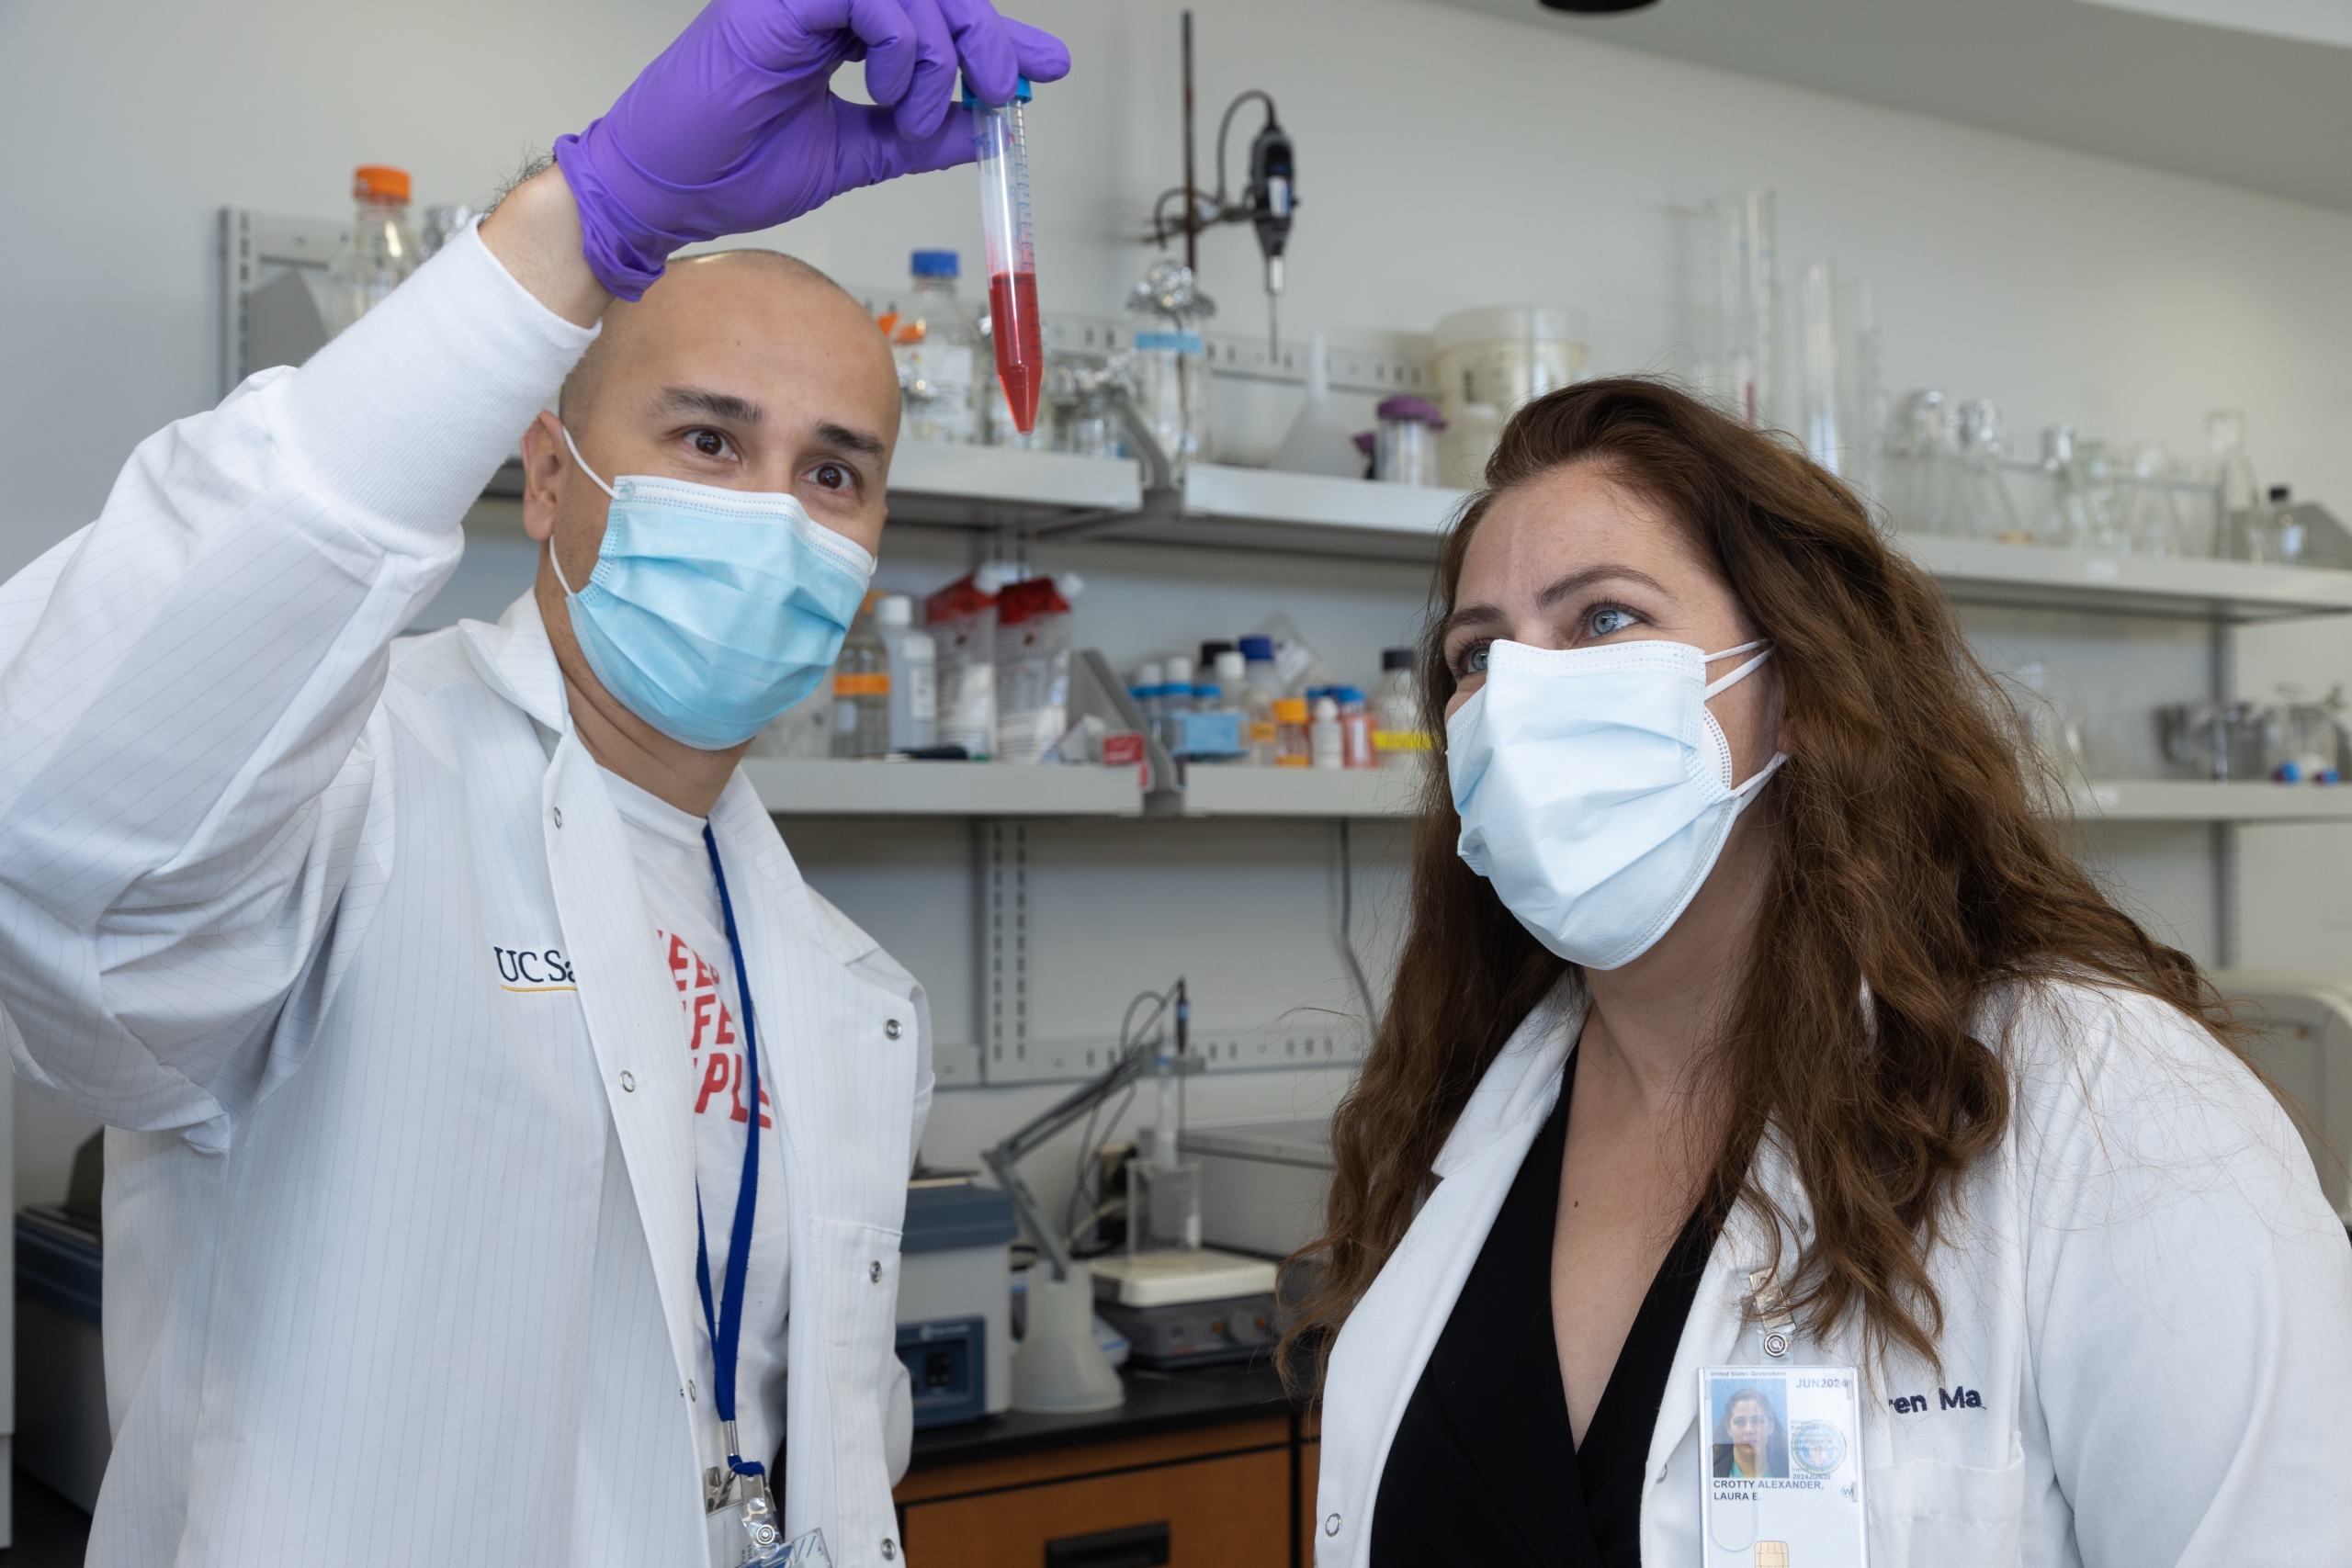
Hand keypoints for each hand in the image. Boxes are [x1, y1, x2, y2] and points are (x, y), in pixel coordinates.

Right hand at [554, 0, 1070, 299]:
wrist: (665, 192)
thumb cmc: (731, 170)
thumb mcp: (855, 156)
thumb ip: (918, 138)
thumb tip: (985, 130)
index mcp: (838, 28)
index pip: (933, 13)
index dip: (995, 34)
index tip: (1047, 66)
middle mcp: (824, 1)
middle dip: (986, 37)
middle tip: (1001, 89)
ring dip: (942, 54)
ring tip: (922, 115)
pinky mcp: (780, 1)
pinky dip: (903, 46)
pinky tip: (891, 92)